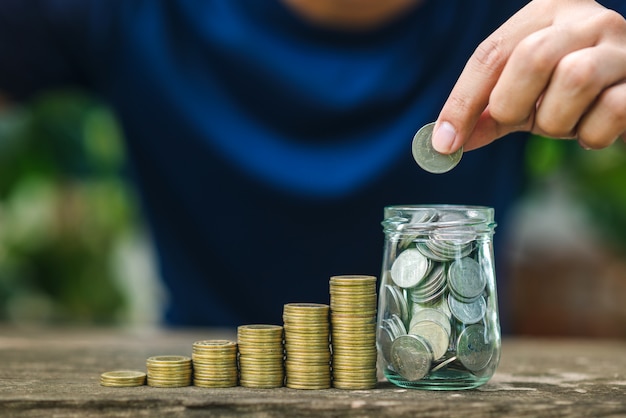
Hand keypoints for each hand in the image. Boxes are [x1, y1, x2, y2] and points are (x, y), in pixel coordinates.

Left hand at [432, 0, 625, 152]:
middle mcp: (586, 19)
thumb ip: (487, 114)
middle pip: (532, 56)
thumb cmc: (568, 93)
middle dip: (513, 104)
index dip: (462, 102)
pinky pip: (611, 110)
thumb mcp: (522, 96)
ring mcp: (621, 46)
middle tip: (520, 121)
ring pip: (575, 79)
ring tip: (564, 123)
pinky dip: (591, 135)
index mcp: (545, 12)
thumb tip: (444, 143)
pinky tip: (591, 131)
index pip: (490, 54)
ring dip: (556, 121)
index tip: (444, 143)